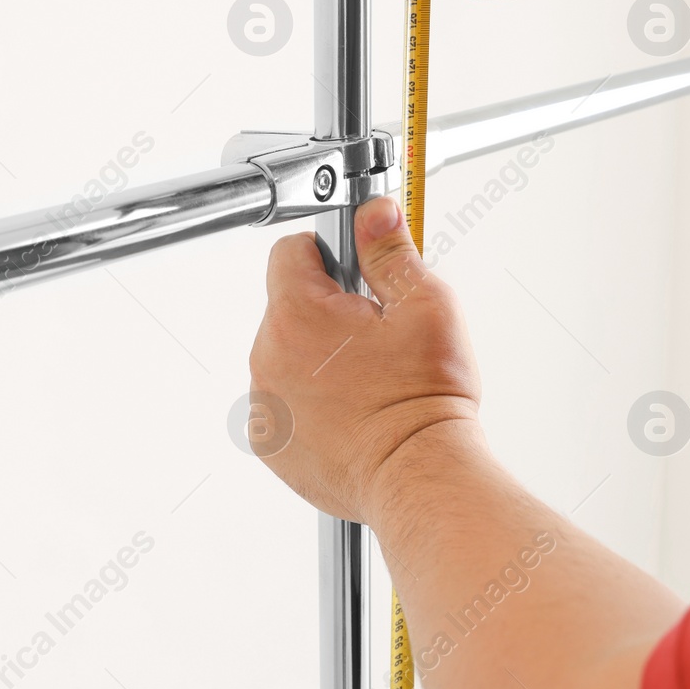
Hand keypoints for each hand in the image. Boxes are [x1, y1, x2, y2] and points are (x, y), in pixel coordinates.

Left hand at [247, 197, 481, 522]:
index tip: (357, 275)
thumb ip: (390, 251)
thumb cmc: (424, 397)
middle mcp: (267, 355)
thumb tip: (374, 212)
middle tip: (377, 338)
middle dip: (328, 311)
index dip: (329, 254)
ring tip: (369, 380)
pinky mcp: (270, 441)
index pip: (291, 252)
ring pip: (287, 354)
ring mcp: (264, 402)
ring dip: (318, 358)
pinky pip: (283, 401)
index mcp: (297, 313)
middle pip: (289, 306)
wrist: (419, 475)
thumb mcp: (424, 305)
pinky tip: (353, 412)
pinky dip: (310, 402)